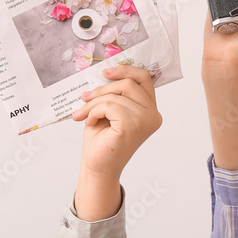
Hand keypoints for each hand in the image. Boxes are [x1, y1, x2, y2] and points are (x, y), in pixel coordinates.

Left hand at [70, 65, 161, 220]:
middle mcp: (153, 115)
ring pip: (116, 94)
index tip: (106, 72)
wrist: (96, 167)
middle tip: (85, 97)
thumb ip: (116, 93)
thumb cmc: (103, 140)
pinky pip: (109, 105)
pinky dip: (95, 111)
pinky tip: (90, 122)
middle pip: (129, 83)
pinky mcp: (131, 126)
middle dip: (103, 88)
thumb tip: (107, 72)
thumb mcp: (111, 110)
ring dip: (95, 102)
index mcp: (151, 110)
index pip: (144, 79)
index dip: (126, 70)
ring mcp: (144, 121)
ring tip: (84, 114)